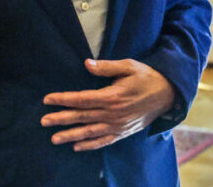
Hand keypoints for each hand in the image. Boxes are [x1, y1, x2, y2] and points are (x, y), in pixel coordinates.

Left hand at [41, 58, 176, 150]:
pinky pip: (104, 141)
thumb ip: (107, 67)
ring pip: (90, 132)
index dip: (63, 99)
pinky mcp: (124, 132)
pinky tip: (76, 146)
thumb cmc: (147, 77)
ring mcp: (118, 125)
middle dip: (61, 118)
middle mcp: (113, 113)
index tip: (47, 100)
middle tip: (44, 121)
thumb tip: (86, 64)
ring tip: (54, 138)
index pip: (82, 98)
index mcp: (112, 96)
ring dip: (70, 135)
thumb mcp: (129, 66)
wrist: (168, 94)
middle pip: (82, 116)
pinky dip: (89, 145)